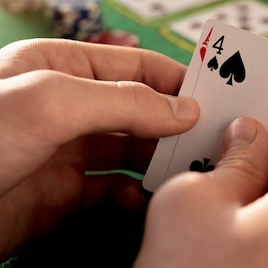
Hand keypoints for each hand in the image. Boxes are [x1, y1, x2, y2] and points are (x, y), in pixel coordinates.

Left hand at [0, 39, 198, 267]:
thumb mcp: (49, 103)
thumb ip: (123, 102)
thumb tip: (186, 110)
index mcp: (61, 68)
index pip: (135, 66)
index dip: (177, 79)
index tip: (218, 97)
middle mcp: (68, 109)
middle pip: (140, 111)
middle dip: (176, 124)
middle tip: (215, 140)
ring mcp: (66, 154)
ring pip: (132, 153)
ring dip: (161, 161)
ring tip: (189, 173)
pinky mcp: (63, 198)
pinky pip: (113, 193)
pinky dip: (134, 196)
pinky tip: (141, 200)